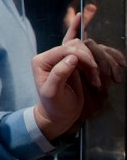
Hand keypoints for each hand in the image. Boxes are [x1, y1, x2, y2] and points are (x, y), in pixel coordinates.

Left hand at [61, 4, 124, 121]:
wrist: (60, 115)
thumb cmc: (54, 105)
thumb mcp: (52, 92)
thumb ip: (59, 74)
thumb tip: (72, 58)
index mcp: (42, 60)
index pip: (65, 48)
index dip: (82, 55)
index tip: (94, 68)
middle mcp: (53, 56)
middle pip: (77, 45)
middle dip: (91, 60)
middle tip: (96, 78)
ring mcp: (66, 58)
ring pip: (88, 47)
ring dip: (99, 62)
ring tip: (98, 81)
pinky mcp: (78, 63)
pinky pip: (94, 54)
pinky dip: (107, 59)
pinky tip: (117, 66)